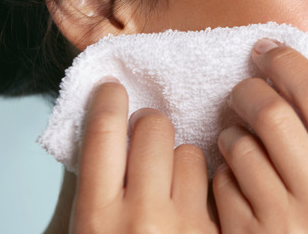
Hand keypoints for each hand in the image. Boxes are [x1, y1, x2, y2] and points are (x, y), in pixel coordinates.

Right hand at [70, 82, 217, 233]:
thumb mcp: (88, 228)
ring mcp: (186, 224)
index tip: (112, 89)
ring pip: (190, 153)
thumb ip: (94, 185)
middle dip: (149, 125)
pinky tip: (191, 210)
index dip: (108, 100)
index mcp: (98, 218)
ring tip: (170, 189)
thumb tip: (103, 127)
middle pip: (154, 128)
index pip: (104, 132)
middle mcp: (143, 218)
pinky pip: (218, 182)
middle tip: (144, 139)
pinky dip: (204, 190)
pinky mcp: (219, 230)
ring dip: (181, 163)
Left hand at [212, 40, 307, 232]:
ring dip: (232, 129)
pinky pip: (221, 182)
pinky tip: (235, 173)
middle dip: (250, 90)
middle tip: (244, 87)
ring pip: (240, 144)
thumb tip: (297, 77)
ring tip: (239, 135)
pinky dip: (223, 168)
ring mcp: (282, 225)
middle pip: (273, 113)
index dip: (289, 63)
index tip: (269, 50)